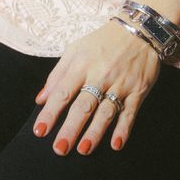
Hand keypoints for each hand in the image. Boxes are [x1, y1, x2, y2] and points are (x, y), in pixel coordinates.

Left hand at [33, 22, 159, 156]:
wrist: (139, 30)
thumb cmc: (102, 42)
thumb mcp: (75, 50)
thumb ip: (57, 75)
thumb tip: (41, 99)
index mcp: (81, 65)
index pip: (63, 92)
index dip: (50, 112)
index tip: (40, 131)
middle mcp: (100, 75)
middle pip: (83, 106)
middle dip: (70, 128)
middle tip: (59, 149)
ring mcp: (120, 84)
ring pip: (106, 112)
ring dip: (95, 132)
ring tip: (83, 149)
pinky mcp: (138, 90)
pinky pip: (130, 113)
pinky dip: (124, 129)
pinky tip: (116, 144)